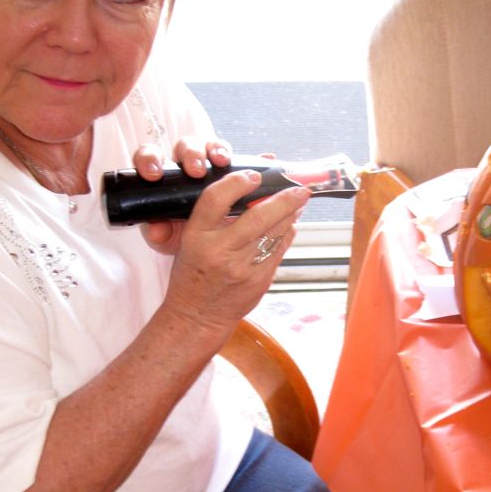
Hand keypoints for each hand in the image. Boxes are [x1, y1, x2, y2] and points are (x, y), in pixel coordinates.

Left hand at [134, 137, 232, 253]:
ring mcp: (202, 161)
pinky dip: (225, 152)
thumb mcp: (168, 237)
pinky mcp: (221, 164)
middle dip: (188, 155)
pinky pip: (223, 150)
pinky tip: (228, 161)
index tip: (153, 176)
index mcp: (160, 177)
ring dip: (210, 151)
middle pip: (180, 147)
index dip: (148, 161)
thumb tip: (157, 231)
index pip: (148, 158)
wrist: (206, 239)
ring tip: (218, 162)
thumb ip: (160, 234)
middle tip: (195, 171)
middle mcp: (180, 165)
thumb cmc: (180, 231)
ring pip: (203, 145)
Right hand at [162, 169, 310, 338]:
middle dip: (284, 198)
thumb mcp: (191, 241)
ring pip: (275, 233)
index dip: (237, 182)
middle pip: (258, 216)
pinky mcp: (259, 280)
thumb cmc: (193, 275)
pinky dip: (287, 233)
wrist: (198, 315)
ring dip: (291, 214)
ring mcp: (242, 268)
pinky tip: (290, 224)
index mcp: (196, 236)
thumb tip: (253, 191)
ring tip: (299, 202)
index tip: (253, 176)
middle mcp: (219, 251)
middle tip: (300, 188)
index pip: (216, 199)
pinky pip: (280, 249)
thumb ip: (215, 217)